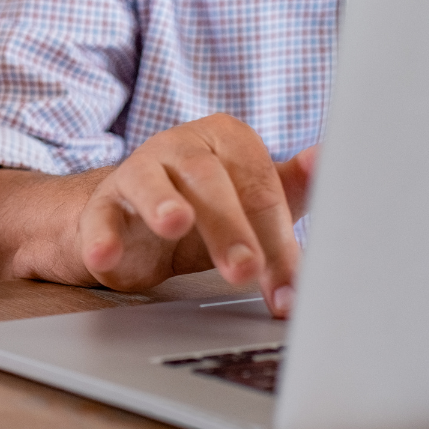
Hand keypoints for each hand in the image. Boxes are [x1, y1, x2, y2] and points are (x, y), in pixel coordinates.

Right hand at [76, 115, 316, 316]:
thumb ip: (291, 187)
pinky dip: (101, 236)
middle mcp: (181, 146)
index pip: (260, 184)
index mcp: (227, 139)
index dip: (278, 238)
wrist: (134, 223)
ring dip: (163, 202)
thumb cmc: (206, 208)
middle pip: (210, 180)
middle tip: (247, 270)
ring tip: (175, 223)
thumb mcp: (252, 201)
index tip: (290, 289)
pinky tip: (105, 255)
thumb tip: (327, 161)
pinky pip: (100, 215)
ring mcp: (138, 170)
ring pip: (151, 182)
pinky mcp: (103, 203)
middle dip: (231, 227)